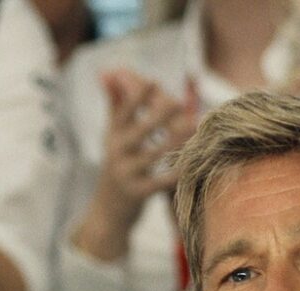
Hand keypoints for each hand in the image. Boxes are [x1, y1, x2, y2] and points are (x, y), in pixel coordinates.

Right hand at [72, 68, 197, 261]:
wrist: (107, 211)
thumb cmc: (117, 164)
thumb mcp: (112, 134)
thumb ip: (115, 103)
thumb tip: (109, 71)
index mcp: (113, 136)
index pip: (123, 112)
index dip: (137, 96)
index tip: (154, 81)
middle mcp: (116, 153)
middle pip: (138, 131)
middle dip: (157, 116)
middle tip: (178, 101)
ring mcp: (126, 174)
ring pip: (152, 155)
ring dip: (173, 141)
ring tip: (192, 127)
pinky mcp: (137, 194)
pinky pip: (158, 182)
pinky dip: (174, 174)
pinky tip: (190, 165)